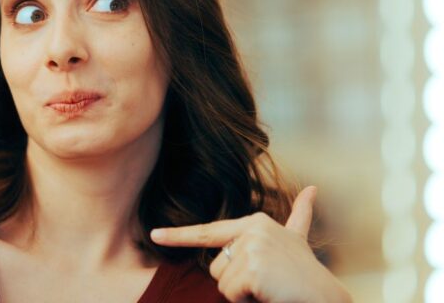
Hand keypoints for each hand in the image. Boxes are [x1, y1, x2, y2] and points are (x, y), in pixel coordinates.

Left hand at [150, 187, 350, 302]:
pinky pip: (232, 294)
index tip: (154, 235)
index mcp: (255, 222)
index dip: (178, 236)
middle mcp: (252, 229)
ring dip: (243, 295)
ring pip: (222, 283)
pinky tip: (270, 295)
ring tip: (271, 289)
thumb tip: (313, 188)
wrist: (326, 297)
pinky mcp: (252, 267)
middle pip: (215, 267)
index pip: (209, 232)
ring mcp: (252, 247)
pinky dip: (248, 302)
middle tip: (267, 283)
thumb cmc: (306, 274)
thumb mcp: (297, 238)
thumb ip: (298, 215)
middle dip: (236, 284)